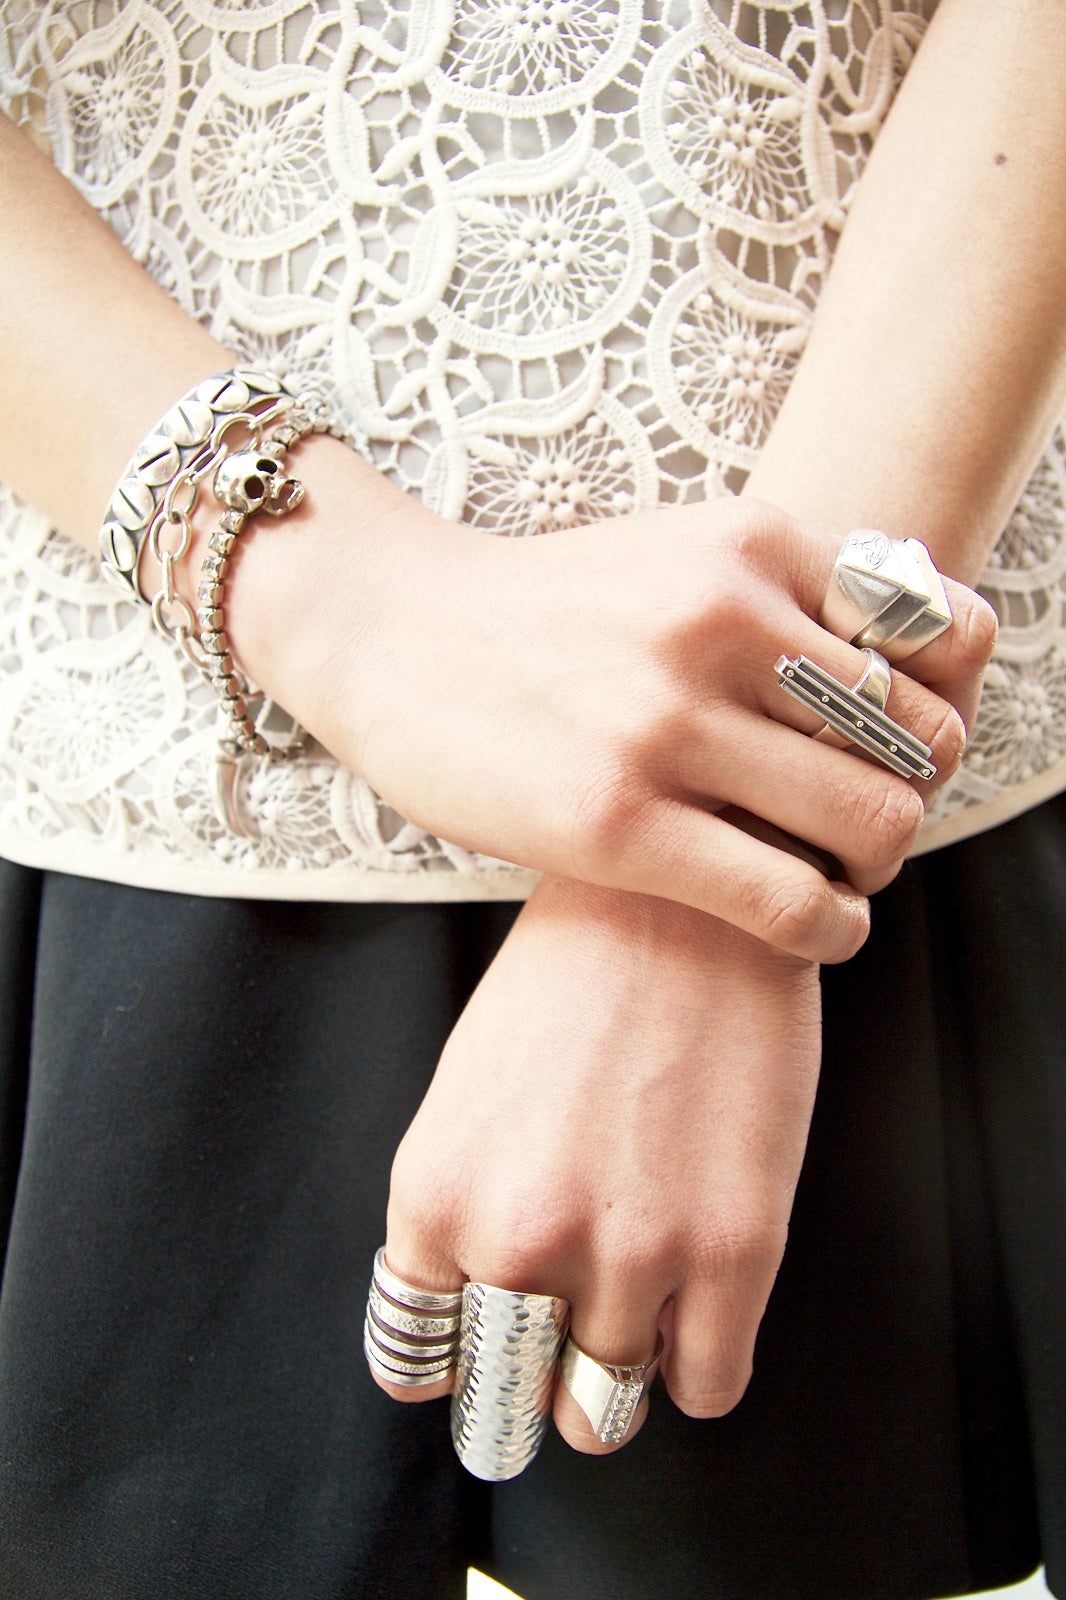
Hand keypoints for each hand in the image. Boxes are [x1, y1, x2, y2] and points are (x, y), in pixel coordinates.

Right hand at [239, 461, 992, 963]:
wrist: (388, 633)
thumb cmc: (542, 611)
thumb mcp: (672, 552)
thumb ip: (783, 591)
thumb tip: (900, 670)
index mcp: (748, 546)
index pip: (936, 637)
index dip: (941, 709)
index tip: (897, 747)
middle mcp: (720, 622)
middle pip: (918, 737)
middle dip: (917, 794)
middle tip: (872, 825)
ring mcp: (666, 723)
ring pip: (872, 820)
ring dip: (880, 867)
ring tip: (843, 877)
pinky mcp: (616, 821)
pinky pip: (788, 898)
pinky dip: (834, 928)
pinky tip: (819, 929)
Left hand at [376, 874, 822, 1452]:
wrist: (690, 896)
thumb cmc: (574, 977)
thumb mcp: (467, 1088)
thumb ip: (459, 1208)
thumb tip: (477, 1308)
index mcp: (436, 1193)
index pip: (415, 1356)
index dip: (456, 1358)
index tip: (487, 1344)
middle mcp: (517, 1237)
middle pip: (508, 1400)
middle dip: (535, 1380)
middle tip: (569, 1334)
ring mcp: (630, 1253)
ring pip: (604, 1411)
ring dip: (618, 1367)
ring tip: (641, 1296)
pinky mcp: (736, 1250)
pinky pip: (705, 1391)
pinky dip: (695, 1368)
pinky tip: (698, 1306)